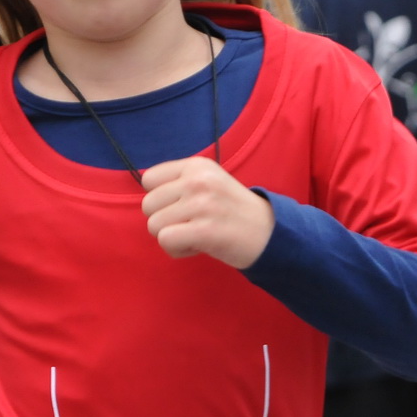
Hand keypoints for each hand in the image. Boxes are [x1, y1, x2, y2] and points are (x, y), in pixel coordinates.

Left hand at [140, 157, 273, 268]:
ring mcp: (201, 204)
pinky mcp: (204, 230)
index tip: (183, 207)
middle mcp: (197, 180)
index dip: (161, 199)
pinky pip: (166, 241)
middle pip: (148, 206)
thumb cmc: (233, 211)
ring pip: (154, 226)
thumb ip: (179, 183)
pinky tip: (198, 246)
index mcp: (197, 165)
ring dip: (172, 237)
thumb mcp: (210, 182)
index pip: (149, 180)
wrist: (270, 233)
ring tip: (197, 234)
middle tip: (192, 224)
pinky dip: (177, 250)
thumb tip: (147, 192)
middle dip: (165, 221)